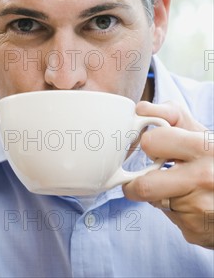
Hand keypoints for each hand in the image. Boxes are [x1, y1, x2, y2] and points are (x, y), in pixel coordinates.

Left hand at [123, 101, 213, 248]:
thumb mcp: (201, 133)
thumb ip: (171, 115)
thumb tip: (140, 109)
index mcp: (204, 148)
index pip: (150, 143)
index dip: (150, 144)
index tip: (154, 148)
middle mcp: (204, 179)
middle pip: (143, 187)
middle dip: (136, 183)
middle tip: (140, 179)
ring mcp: (200, 208)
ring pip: (154, 202)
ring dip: (159, 196)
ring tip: (179, 188)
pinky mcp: (196, 231)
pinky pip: (169, 219)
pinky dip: (174, 211)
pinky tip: (190, 204)